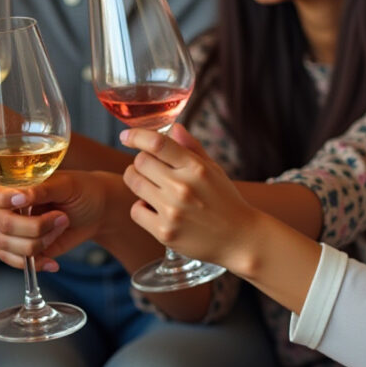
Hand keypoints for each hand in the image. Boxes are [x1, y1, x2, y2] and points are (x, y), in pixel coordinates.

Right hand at [0, 170, 122, 270]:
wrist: (94, 212)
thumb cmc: (80, 191)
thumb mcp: (65, 185)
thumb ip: (42, 188)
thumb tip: (21, 195)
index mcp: (8, 184)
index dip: (5, 200)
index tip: (24, 200)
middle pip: (3, 224)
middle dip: (36, 226)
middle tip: (60, 218)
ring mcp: (4, 231)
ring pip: (10, 246)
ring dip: (41, 242)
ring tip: (59, 230)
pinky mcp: (15, 250)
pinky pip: (15, 262)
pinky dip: (37, 263)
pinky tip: (51, 260)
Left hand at [120, 124, 257, 267]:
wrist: (240, 239)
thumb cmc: (225, 201)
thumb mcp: (214, 170)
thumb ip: (191, 148)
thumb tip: (173, 127)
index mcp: (195, 168)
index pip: (157, 143)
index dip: (136, 136)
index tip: (126, 136)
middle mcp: (182, 187)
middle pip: (140, 162)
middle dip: (141, 163)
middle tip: (151, 170)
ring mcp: (172, 210)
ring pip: (134, 183)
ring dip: (137, 181)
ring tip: (152, 187)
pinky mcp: (165, 232)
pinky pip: (136, 210)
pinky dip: (142, 208)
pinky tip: (156, 209)